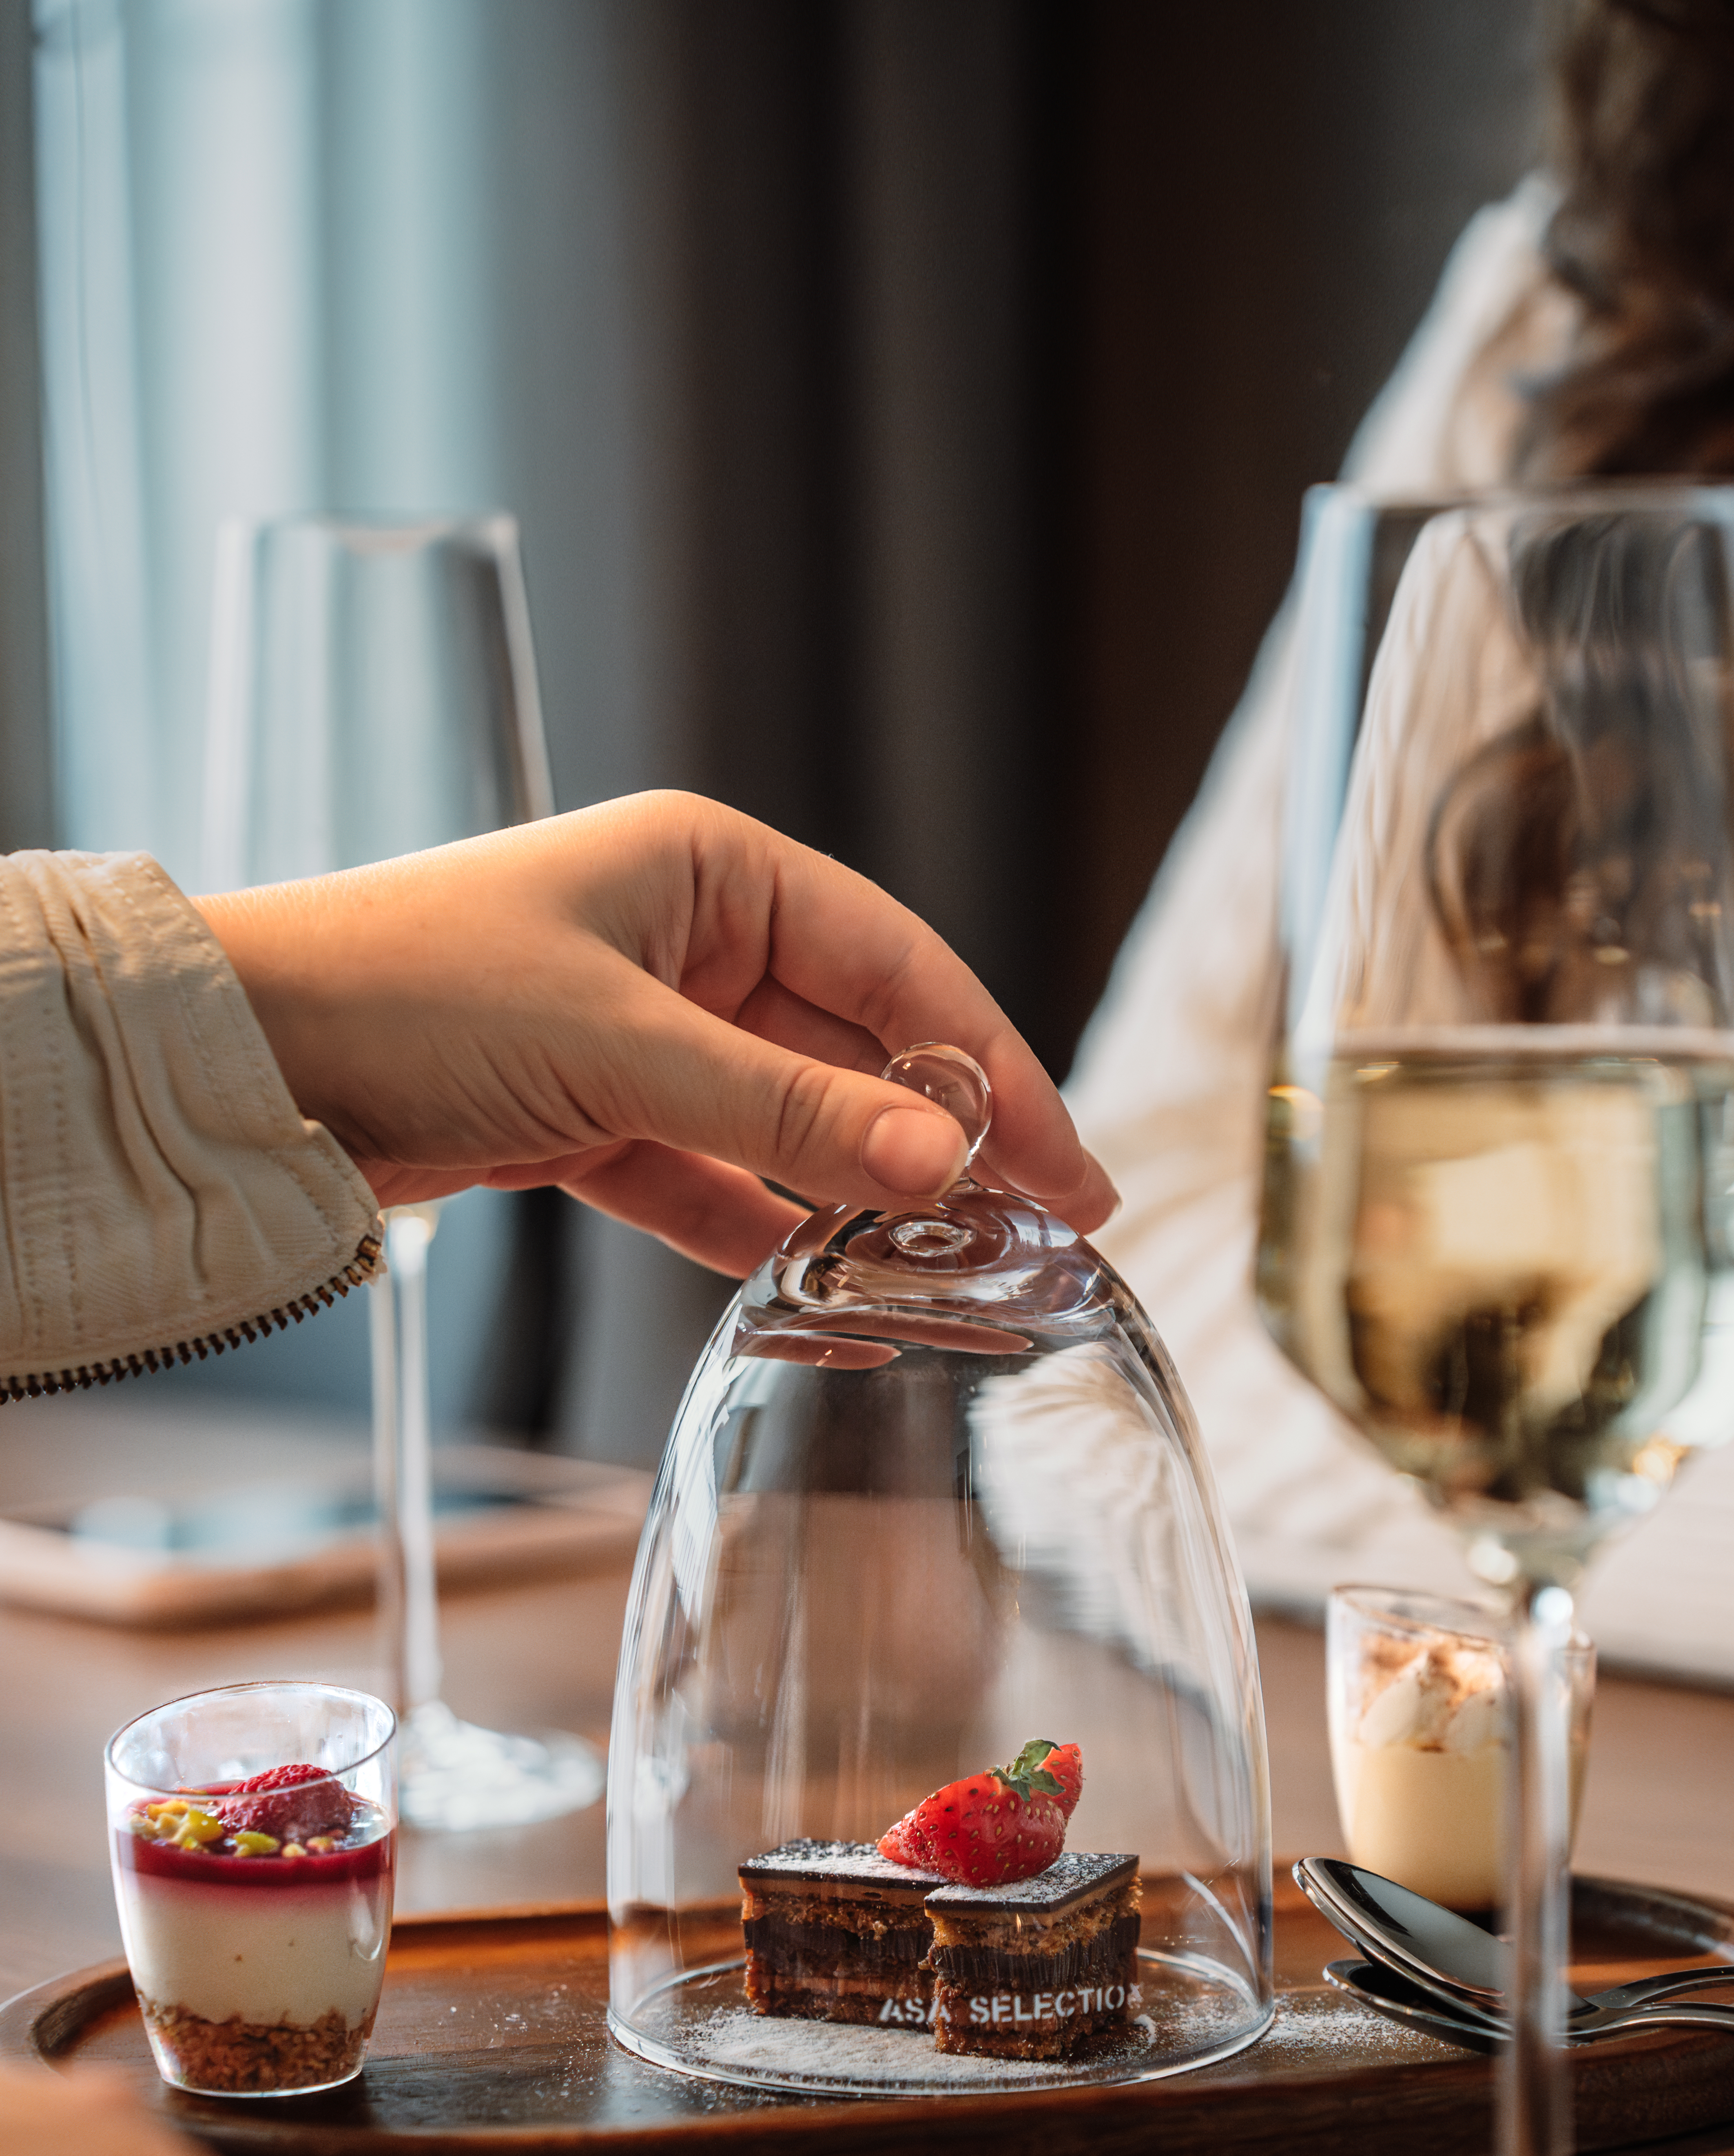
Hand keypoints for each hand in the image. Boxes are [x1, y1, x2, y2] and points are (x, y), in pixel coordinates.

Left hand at [197, 790, 1117, 1273]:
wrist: (244, 1059)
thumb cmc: (413, 995)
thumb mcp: (623, 1049)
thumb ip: (788, 1112)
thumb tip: (944, 1160)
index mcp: (711, 870)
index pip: (897, 967)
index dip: (992, 1065)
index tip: (1066, 1161)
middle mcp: (687, 939)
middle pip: (856, 1047)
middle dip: (944, 1138)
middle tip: (1049, 1227)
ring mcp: (641, 1031)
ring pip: (788, 1120)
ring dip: (861, 1194)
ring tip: (954, 1270)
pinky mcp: (590, 1115)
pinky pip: (708, 1177)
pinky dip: (759, 1228)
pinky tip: (820, 1285)